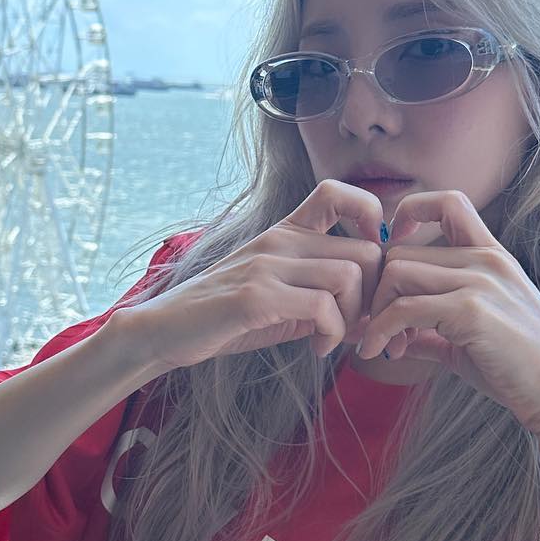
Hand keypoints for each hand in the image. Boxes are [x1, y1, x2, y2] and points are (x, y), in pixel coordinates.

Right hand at [127, 180, 388, 374]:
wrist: (165, 330)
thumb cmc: (224, 318)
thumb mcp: (280, 301)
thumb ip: (322, 299)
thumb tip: (370, 316)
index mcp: (285, 232)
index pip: (339, 192)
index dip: (371, 217)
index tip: (369, 263)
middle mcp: (279, 240)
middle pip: (365, 249)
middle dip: (374, 295)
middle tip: (356, 324)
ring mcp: (267, 265)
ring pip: (349, 275)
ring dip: (354, 316)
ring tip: (332, 338)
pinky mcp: (256, 296)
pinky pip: (323, 306)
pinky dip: (332, 334)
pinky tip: (317, 348)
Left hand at [355, 189, 539, 443]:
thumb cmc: (522, 373)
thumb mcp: (472, 341)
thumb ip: (433, 331)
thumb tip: (397, 338)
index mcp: (492, 257)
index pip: (448, 202)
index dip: (411, 211)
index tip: (394, 246)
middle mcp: (486, 260)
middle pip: (401, 252)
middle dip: (380, 292)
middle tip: (384, 332)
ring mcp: (480, 282)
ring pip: (397, 271)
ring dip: (379, 311)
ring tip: (389, 346)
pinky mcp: (472, 311)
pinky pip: (404, 308)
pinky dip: (381, 331)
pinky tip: (384, 353)